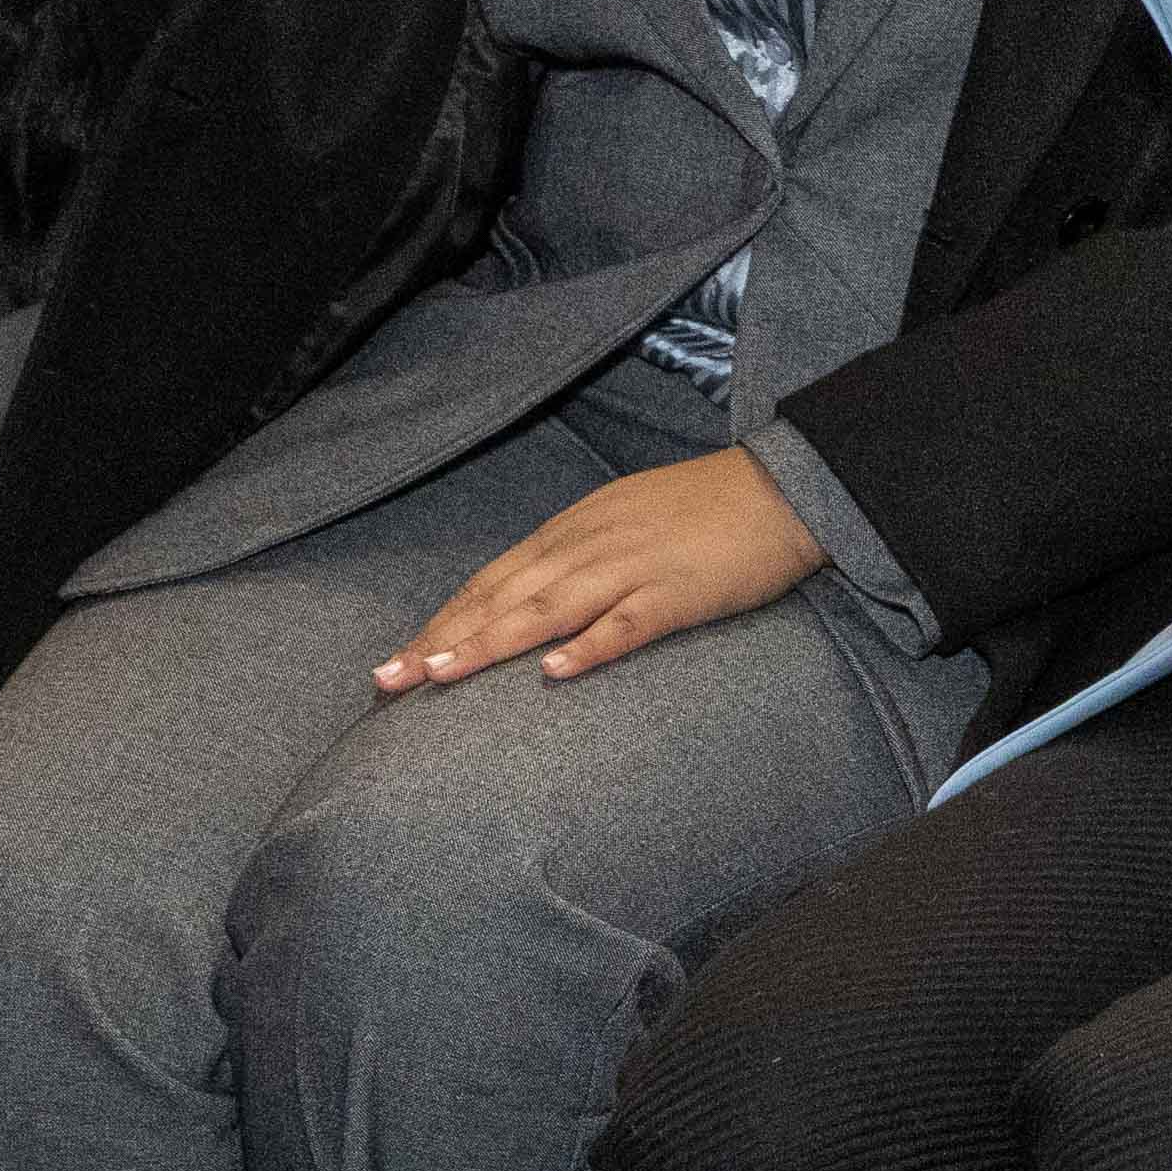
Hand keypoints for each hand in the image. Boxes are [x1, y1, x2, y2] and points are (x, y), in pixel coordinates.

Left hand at [379, 445, 827, 693]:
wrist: (783, 488)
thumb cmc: (704, 510)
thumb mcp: (623, 521)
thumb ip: (576, 559)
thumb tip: (528, 602)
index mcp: (573, 531)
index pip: (492, 581)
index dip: (442, 621)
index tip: (398, 662)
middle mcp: (589, 546)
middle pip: (503, 597)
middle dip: (442, 638)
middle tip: (388, 682)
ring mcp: (631, 568)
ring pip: (547, 609)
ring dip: (490, 642)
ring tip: (441, 675)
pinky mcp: (677, 593)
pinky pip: (627, 623)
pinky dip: (588, 647)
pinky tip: (553, 674)